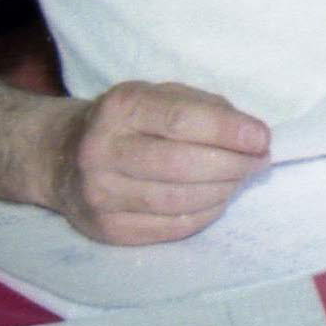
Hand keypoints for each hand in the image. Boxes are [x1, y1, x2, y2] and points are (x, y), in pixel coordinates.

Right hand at [45, 80, 269, 243]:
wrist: (62, 156)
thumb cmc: (131, 121)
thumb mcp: (162, 96)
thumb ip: (207, 110)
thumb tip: (254, 138)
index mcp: (121, 108)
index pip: (182, 120)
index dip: (229, 131)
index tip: (262, 139)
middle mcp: (102, 151)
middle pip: (181, 165)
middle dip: (233, 165)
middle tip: (259, 162)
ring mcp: (99, 195)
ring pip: (177, 201)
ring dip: (223, 192)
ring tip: (240, 180)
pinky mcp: (105, 229)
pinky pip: (169, 228)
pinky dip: (203, 215)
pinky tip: (215, 200)